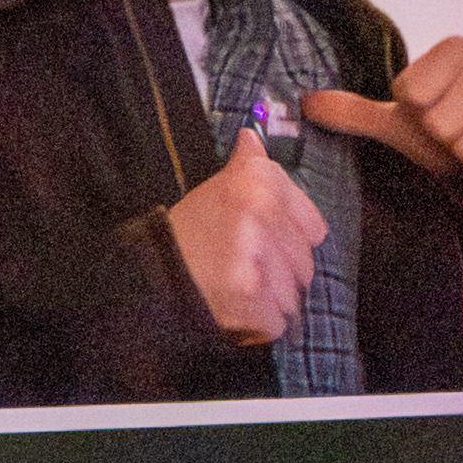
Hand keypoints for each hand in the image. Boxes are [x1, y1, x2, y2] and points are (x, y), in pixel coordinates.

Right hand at [166, 128, 327, 343]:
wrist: (148, 276)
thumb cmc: (185, 235)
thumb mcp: (213, 189)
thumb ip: (245, 164)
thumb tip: (253, 138)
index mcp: (257, 181)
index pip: (315, 227)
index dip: (292, 242)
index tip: (269, 244)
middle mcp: (259, 212)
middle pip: (305, 264)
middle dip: (281, 275)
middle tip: (245, 269)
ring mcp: (254, 255)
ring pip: (293, 295)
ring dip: (270, 301)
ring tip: (236, 288)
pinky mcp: (248, 296)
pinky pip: (275, 320)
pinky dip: (257, 323)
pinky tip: (233, 307)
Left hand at [305, 37, 462, 185]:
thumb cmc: (450, 133)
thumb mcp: (401, 123)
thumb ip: (357, 112)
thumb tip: (307, 104)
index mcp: (457, 50)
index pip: (414, 90)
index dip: (418, 113)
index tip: (430, 113)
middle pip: (442, 120)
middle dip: (443, 139)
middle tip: (454, 135)